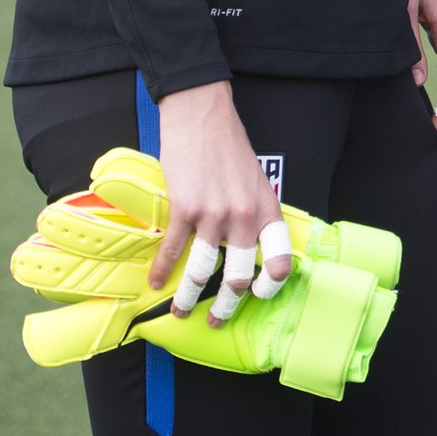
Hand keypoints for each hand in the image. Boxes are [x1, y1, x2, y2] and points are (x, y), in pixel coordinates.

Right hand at [150, 82, 291, 326]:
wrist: (202, 115)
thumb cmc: (228, 146)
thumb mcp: (254, 180)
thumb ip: (253, 212)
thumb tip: (247, 246)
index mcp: (266, 208)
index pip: (280, 259)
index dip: (271, 285)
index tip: (258, 297)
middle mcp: (244, 216)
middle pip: (238, 277)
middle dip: (226, 306)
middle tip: (217, 320)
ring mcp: (213, 214)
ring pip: (203, 271)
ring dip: (189, 298)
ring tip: (180, 311)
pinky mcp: (184, 208)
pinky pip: (173, 250)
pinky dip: (163, 270)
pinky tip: (156, 282)